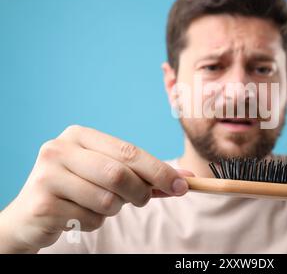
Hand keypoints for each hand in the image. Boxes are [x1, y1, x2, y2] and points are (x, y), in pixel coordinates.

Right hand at [0, 125, 192, 252]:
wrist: (30, 215)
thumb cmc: (78, 191)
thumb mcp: (108, 176)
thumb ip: (143, 176)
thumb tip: (185, 180)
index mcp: (79, 136)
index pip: (129, 151)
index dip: (159, 170)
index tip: (183, 185)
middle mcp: (60, 149)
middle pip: (119, 174)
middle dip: (140, 192)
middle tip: (142, 201)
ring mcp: (48, 175)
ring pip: (107, 200)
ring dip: (113, 210)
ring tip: (96, 205)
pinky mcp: (43, 203)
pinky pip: (90, 219)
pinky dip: (94, 223)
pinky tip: (77, 216)